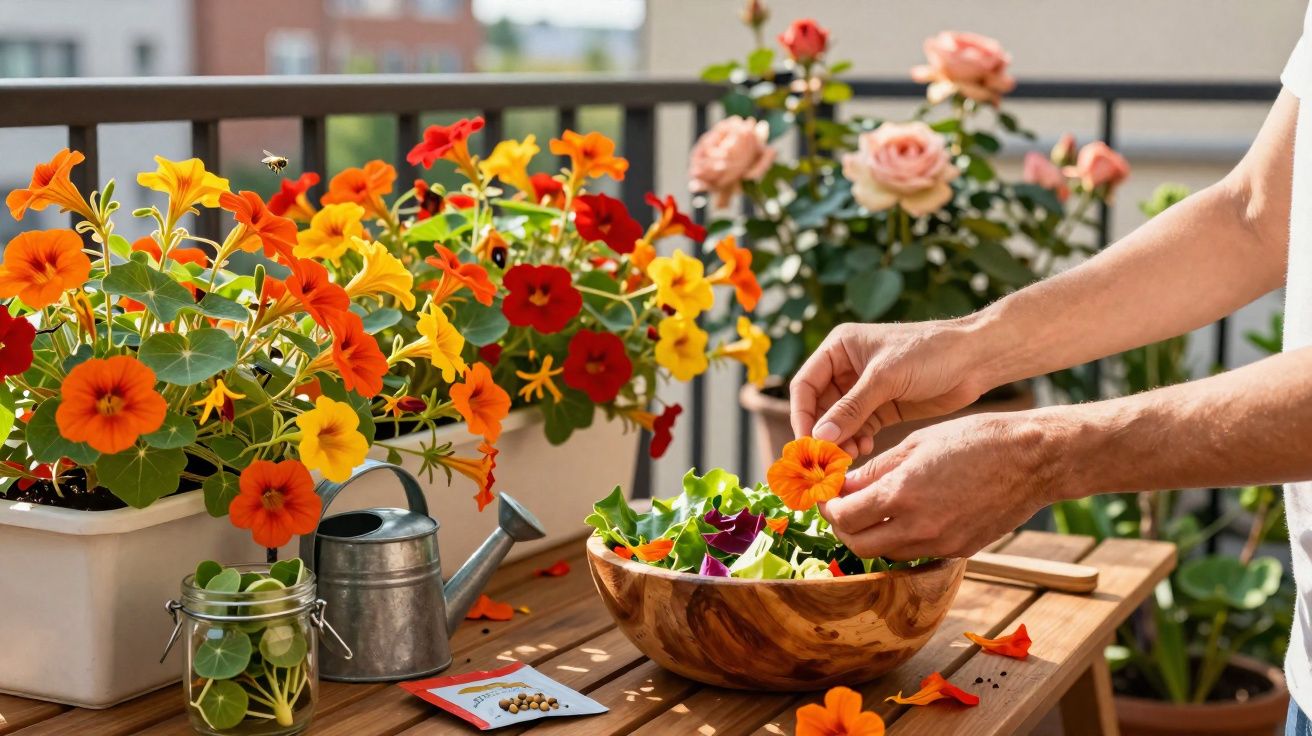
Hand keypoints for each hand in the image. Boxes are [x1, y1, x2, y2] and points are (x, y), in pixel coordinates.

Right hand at [789, 320, 988, 455]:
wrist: (975, 359)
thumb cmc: (929, 353)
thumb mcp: (885, 378)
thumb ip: (851, 408)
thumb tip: (819, 437)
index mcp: (839, 348)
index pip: (806, 385)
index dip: (802, 414)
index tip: (807, 443)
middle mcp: (847, 368)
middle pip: (819, 407)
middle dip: (822, 433)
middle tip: (825, 460)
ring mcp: (864, 389)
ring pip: (838, 422)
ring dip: (840, 440)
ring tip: (848, 457)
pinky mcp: (883, 407)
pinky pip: (859, 428)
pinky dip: (857, 440)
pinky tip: (864, 449)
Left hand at [819, 411, 1063, 559]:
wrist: (1033, 459)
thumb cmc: (976, 440)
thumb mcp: (917, 443)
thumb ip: (876, 469)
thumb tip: (845, 484)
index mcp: (902, 494)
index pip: (845, 516)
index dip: (830, 506)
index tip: (828, 494)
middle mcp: (918, 527)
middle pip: (859, 545)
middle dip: (844, 527)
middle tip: (843, 506)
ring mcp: (941, 544)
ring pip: (887, 554)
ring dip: (871, 536)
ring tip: (872, 510)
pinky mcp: (959, 550)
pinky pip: (917, 554)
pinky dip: (901, 540)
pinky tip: (906, 516)